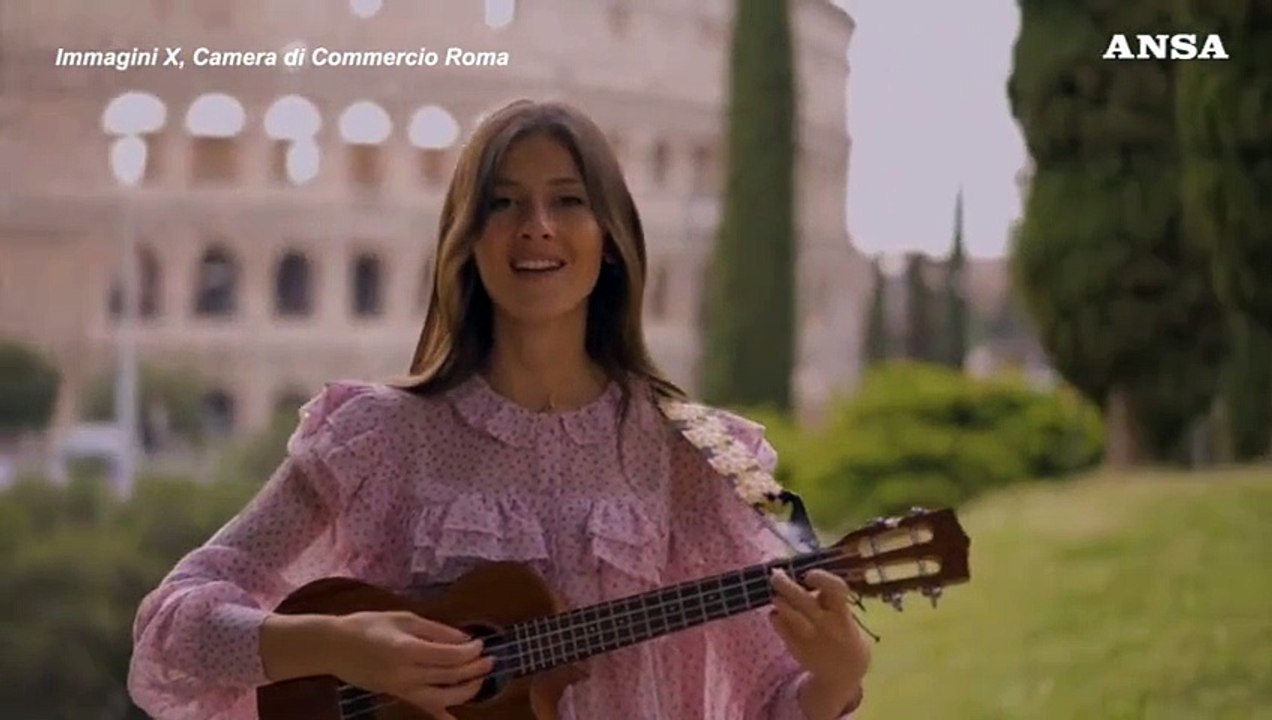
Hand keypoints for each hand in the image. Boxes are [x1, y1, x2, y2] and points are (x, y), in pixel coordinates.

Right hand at [328, 611, 494, 719]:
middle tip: (490, 661)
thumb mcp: (404, 618)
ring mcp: (401, 688)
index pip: (449, 655)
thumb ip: (435, 630)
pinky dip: (440, 715)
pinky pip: (423, 707)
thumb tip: (464, 638)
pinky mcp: (396, 695)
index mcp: (408, 649)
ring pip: (441, 698)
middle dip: (473, 670)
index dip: (470, 651)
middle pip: (449, 676)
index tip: (482, 645)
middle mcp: (407, 673)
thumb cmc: (368, 625)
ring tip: (479, 681)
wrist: (335, 647)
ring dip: (465, 692)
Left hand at [769, 569, 870, 706]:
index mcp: (842, 613)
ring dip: (779, 600)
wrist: (845, 671)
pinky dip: (775, 616)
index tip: (808, 575)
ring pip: (788, 613)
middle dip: (785, 583)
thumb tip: (799, 574)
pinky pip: (780, 627)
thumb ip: (827, 598)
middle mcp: (827, 624)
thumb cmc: (842, 632)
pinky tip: (777, 614)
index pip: (835, 589)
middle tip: (776, 575)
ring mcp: (811, 637)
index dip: (821, 578)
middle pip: (803, 599)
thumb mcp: (843, 614)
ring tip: (777, 596)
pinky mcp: (797, 648)